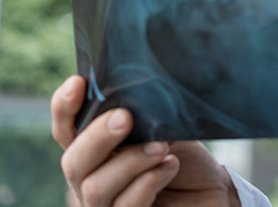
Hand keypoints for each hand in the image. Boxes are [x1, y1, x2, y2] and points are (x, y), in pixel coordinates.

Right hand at [52, 75, 240, 205]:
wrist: (212, 190)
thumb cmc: (184, 157)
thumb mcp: (163, 129)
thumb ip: (142, 117)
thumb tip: (133, 97)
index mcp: (95, 151)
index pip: (66, 131)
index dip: (64, 108)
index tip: (78, 83)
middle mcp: (92, 179)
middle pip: (73, 163)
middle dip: (97, 137)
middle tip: (124, 118)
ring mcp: (107, 205)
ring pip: (95, 188)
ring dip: (130, 161)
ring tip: (162, 146)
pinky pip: (125, 206)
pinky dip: (148, 182)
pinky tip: (170, 166)